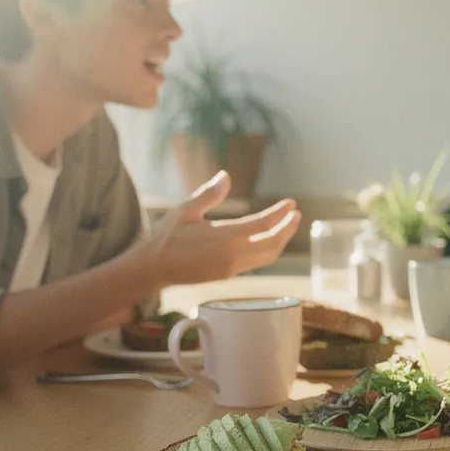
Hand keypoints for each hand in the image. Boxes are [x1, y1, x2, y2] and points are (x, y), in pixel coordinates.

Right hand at [131, 172, 301, 287]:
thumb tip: (226, 176)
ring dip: (281, 240)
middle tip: (296, 214)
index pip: (263, 224)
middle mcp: (232, 255)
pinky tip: (268, 240)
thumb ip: (208, 194)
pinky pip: (256, 263)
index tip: (291, 203)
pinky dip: (269, 250)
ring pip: (268, 256)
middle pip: (273, 243)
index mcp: (224, 237)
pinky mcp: (228, 275)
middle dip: (288, 228)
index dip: (280, 213)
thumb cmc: (166, 237)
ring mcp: (231, 268)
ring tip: (288, 226)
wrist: (153, 269)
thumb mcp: (185, 210)